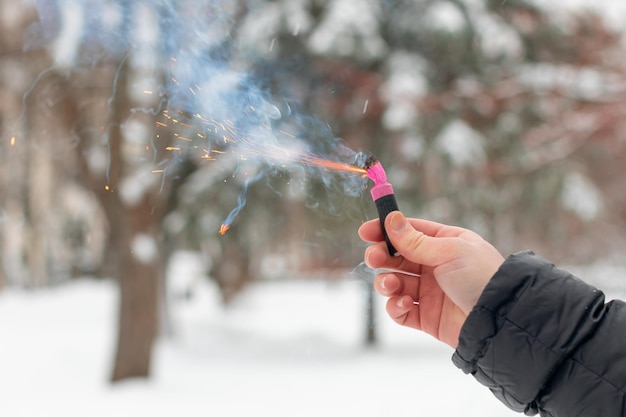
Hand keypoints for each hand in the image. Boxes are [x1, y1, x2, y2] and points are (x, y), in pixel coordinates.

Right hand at [358, 211, 504, 347]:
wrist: (498, 320)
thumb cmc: (480, 277)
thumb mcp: (449, 251)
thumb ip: (415, 240)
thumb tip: (391, 220)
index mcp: (444, 243)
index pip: (409, 231)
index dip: (386, 230)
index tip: (365, 232)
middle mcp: (435, 266)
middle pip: (396, 257)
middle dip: (381, 256)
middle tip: (374, 258)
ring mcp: (429, 292)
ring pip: (393, 282)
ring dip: (385, 282)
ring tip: (391, 285)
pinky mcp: (425, 316)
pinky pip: (399, 309)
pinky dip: (395, 306)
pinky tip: (403, 303)